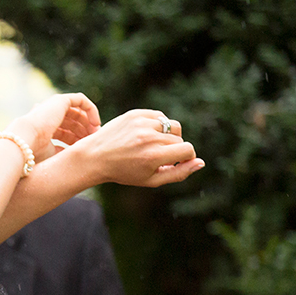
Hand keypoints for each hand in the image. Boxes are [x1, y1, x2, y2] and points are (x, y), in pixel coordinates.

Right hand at [9, 93, 102, 163]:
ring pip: (79, 111)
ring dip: (89, 122)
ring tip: (96, 133)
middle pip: (73, 122)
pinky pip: (81, 101)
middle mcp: (49, 115)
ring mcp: (54, 106)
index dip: (77, 139)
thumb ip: (63, 152)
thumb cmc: (34, 152)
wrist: (26, 140)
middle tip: (94, 140)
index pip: (65, 131)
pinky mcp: (61, 100)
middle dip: (85, 131)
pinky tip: (96, 123)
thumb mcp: (52, 154)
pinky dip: (91, 110)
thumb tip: (74, 155)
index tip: (86, 147)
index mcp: (45, 127)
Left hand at [68, 109, 203, 186]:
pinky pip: (160, 116)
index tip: (174, 161)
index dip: (185, 157)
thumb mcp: (151, 180)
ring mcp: (141, 124)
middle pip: (179, 138)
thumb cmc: (124, 172)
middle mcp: (148, 138)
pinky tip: (144, 135)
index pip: (187, 150)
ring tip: (151, 145)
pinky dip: (157, 125)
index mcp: (153, 156)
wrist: (94, 157)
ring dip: (166, 136)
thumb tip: (201, 162)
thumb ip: (178, 173)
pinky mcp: (135, 114)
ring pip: (172, 125)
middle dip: (172, 148)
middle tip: (154, 157)